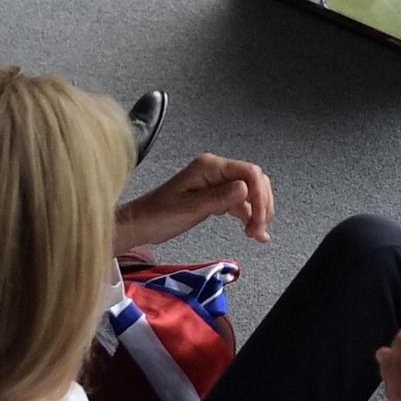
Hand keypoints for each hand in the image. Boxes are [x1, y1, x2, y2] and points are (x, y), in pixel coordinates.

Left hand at [113, 153, 274, 252]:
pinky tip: (253, 231)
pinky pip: (239, 202)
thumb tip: (246, 189)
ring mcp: (216, 182)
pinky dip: (248, 216)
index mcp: (209, 167)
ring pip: (249, 193)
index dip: (259, 195)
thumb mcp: (188, 209)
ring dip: (257, 212)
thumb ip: (218, 198)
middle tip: (258, 229)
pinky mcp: (214, 195)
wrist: (139, 224)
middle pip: (253, 181)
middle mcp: (215, 170)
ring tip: (256, 234)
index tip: (260, 218)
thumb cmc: (157, 216)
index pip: (248, 172)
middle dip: (261, 205)